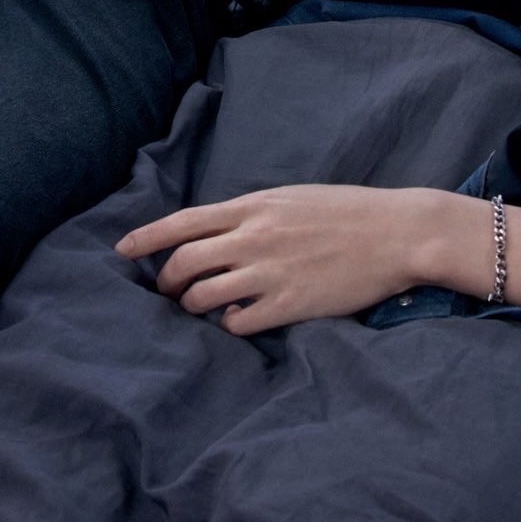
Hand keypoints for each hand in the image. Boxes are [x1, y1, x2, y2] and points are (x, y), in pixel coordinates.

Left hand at [114, 185, 437, 335]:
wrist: (398, 233)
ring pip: (202, 296)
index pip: (184, 221)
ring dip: (193, 305)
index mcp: (256, 206)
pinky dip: (229, 323)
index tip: (122, 251)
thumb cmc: (350, 212)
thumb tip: (218, 231)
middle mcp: (255, 237)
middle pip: (184, 262)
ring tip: (202, 308)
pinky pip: (236, 322)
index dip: (146, 237)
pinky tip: (239, 319)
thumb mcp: (294, 198)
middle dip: (167, 281)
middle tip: (170, 291)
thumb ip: (254, 213)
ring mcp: (270, 272)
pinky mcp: (289, 304)